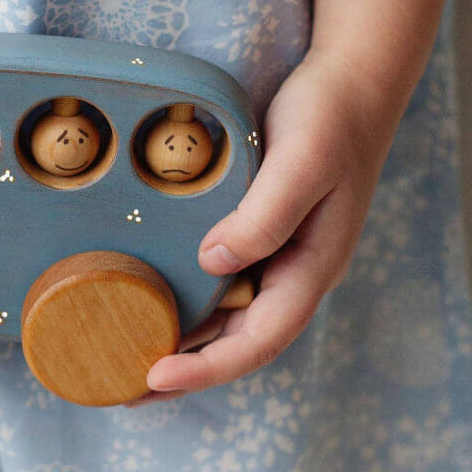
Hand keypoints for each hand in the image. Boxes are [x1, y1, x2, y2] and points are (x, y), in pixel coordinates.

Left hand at [139, 48, 399, 399]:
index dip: (208, 366)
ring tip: (123, 358)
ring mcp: (276, 256)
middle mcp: (293, 273)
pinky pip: (218, 283)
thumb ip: (264, 216)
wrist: (350, 81)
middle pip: (237, 342)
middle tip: (121, 390)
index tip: (154, 375)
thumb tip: (212, 263)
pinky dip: (184, 301)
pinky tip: (146, 300)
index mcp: (311, 269)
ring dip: (180, 342)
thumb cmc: (330, 119)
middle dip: (185, 371)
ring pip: (225, 317)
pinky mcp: (257, 234)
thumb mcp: (301, 163)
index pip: (258, 340)